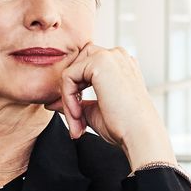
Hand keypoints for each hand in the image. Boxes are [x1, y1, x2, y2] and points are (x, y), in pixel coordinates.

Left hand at [55, 44, 175, 167]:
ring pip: (70, 72)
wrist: (139, 134)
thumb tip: (51, 103)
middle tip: (76, 123)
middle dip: (69, 94)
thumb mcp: (93, 112)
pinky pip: (68, 77)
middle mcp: (116, 56)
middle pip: (76, 66)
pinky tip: (79, 116)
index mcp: (119, 66)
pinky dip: (67, 99)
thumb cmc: (123, 127)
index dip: (75, 94)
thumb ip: (75, 103)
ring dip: (67, 99)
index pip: (84, 69)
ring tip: (78, 123)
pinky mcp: (100, 61)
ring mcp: (109, 56)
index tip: (78, 122)